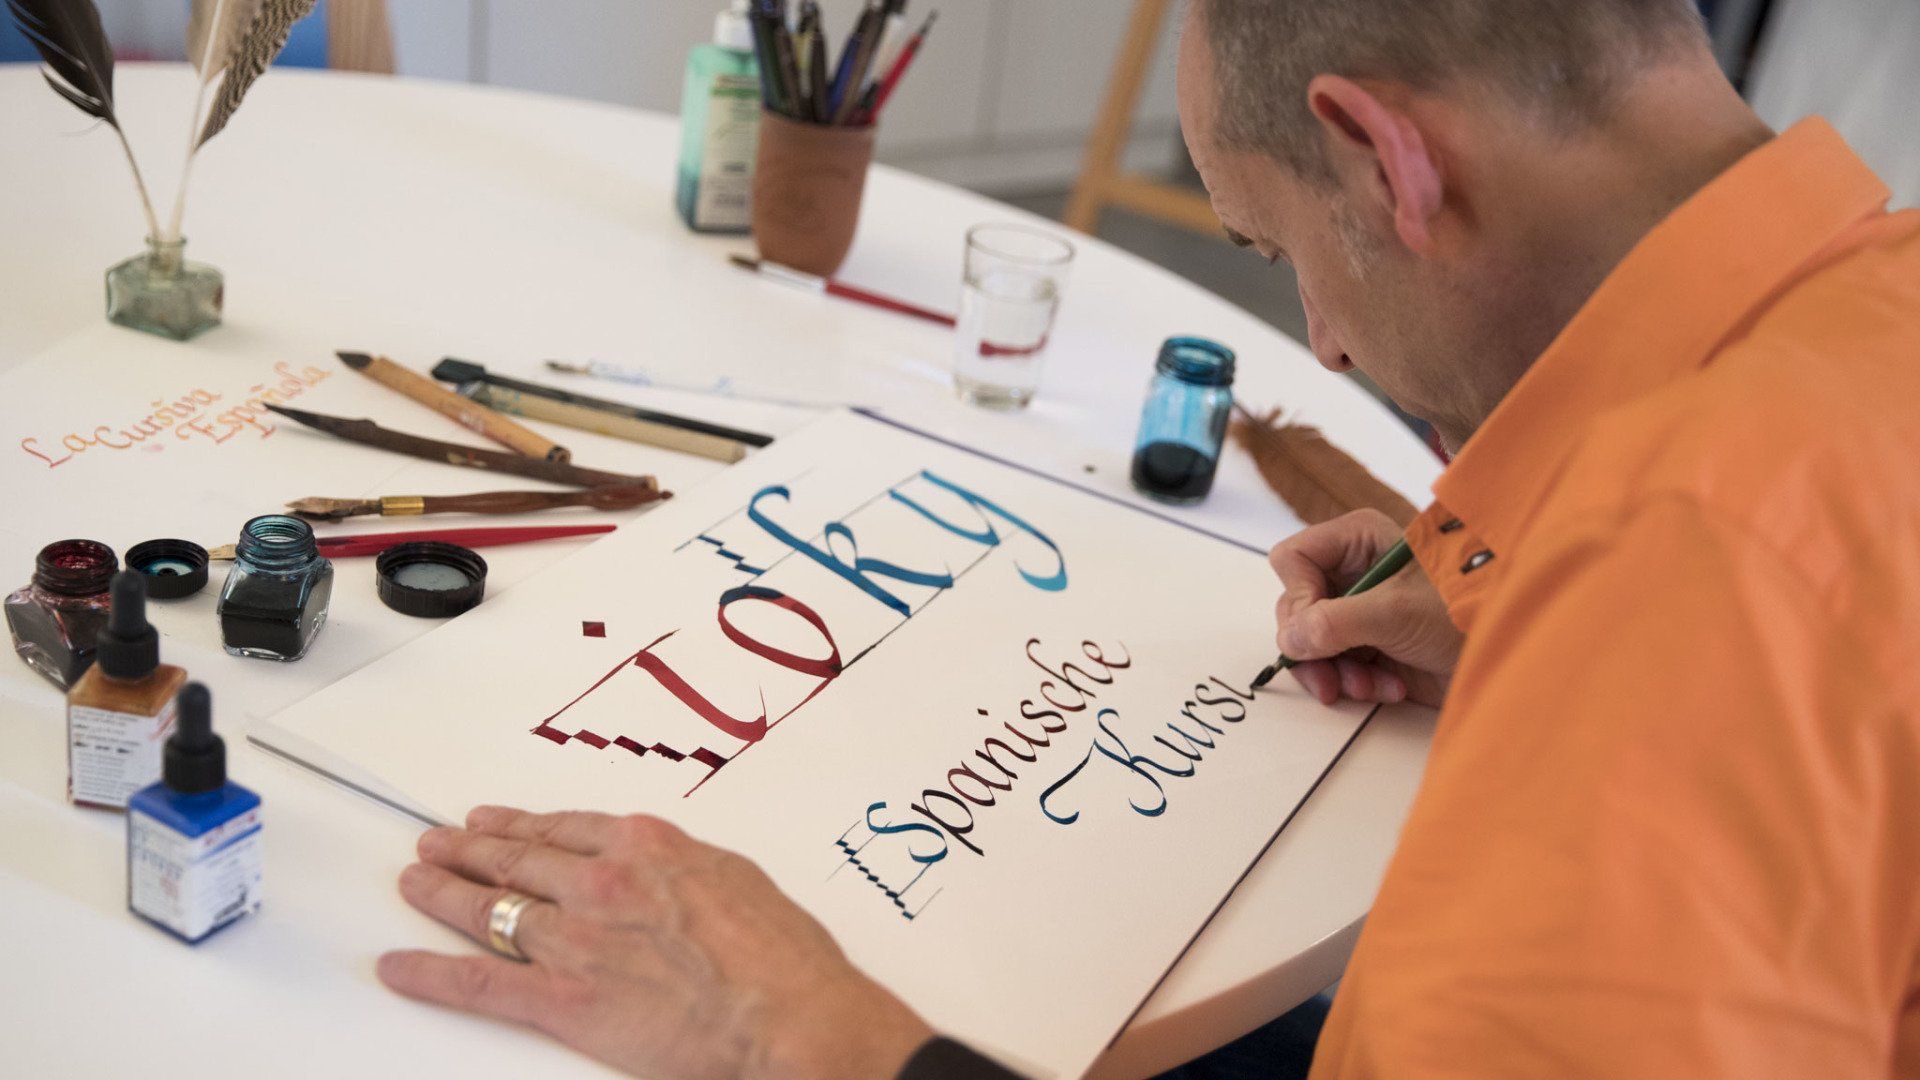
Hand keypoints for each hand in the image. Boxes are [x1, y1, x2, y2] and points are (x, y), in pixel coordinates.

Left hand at [378, 806, 933, 1079]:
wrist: (791, 1016)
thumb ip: (686, 870)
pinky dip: (431, 973)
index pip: (564, 829)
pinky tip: (401, 965)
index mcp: (647, 847)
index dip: (520, 825)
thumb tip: (668, 875)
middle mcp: (602, 882)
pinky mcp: (564, 1000)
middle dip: (469, 848)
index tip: (493, 822)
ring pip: (490, 909)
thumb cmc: (783, 959)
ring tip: (415, 881)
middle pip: (517, 860)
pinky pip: (479, 983)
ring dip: (443, 893)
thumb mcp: (737, 881)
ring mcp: (577, 940)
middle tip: (436, 841)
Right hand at [1270, 509, 1460, 707]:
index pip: (1292, 560)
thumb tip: (1289, 640)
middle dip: (1316, 647)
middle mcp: (1352, 570)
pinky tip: (1388, 687)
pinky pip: (1335, 665)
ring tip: (1368, 686)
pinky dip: (1356, 682)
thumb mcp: (1396, 612)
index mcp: (1357, 540)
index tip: (1314, 632)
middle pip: (1295, 606)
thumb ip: (1335, 623)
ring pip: (1309, 641)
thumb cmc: (1463, 612)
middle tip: (1332, 678)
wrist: (1506, 651)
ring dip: (1335, 671)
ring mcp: (1358, 609)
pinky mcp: (1368, 644)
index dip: (1298, 598)